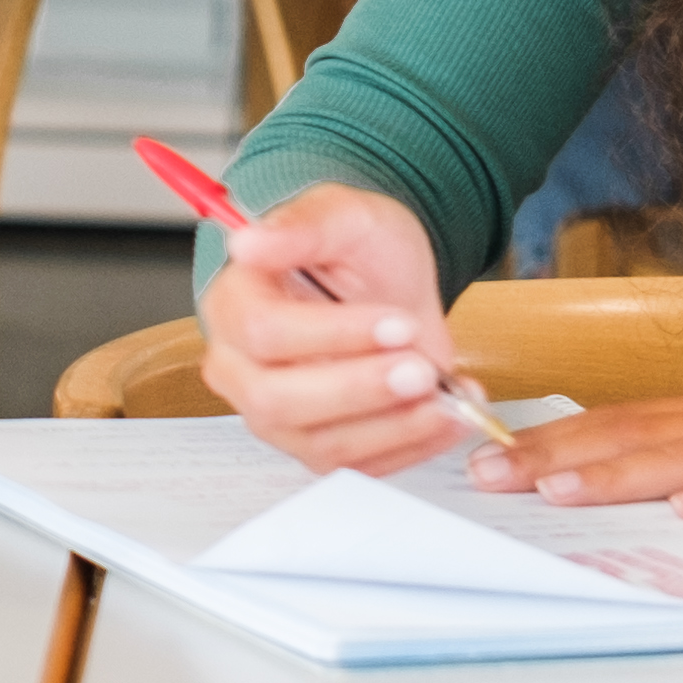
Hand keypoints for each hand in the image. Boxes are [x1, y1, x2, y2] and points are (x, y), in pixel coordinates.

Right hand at [190, 180, 494, 481]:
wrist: (387, 283)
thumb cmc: (357, 247)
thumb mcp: (344, 215)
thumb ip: (302, 226)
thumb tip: (248, 242)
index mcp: (234, 304)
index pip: (264, 332)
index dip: (332, 334)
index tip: (397, 322)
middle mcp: (241, 369)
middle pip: (278, 402)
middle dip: (359, 390)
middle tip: (422, 370)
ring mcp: (275, 416)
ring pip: (320, 445)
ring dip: (391, 427)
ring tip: (445, 397)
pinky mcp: (317, 446)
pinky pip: (358, 466)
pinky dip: (411, 448)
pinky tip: (448, 416)